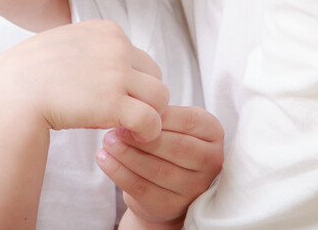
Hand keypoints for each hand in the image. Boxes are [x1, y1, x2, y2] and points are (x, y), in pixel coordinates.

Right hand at [0, 20, 170, 141]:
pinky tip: (128, 137)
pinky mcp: (115, 103)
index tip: (108, 99)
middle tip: (121, 117)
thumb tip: (112, 63)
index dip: (130, 83)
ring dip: (147, 116)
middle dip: (142, 99)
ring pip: (160, 98)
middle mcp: (117, 47)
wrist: (11, 94)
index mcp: (107, 31)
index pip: (140, 59)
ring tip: (125, 128)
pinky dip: (147, 133)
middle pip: (155, 77)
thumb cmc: (31, 75)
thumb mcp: (64, 43)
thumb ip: (91, 48)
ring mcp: (117, 74)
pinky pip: (152, 121)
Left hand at [98, 105, 224, 226]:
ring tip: (107, 142)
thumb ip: (161, 116)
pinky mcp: (172, 206)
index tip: (131, 111)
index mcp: (213, 133)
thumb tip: (133, 110)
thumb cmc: (168, 144)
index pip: (187, 121)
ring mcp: (194, 187)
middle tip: (115, 130)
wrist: (165, 187)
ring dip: (127, 154)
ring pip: (157, 169)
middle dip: (141, 137)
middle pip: (175, 147)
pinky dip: (119, 172)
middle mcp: (211, 162)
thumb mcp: (173, 125)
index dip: (157, 117)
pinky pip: (142, 188)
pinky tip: (104, 159)